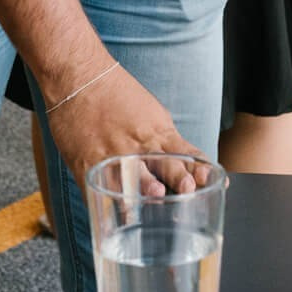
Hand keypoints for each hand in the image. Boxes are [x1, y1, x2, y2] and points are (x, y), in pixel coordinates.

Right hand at [44, 62, 204, 193]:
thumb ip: (164, 140)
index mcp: (158, 131)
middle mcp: (140, 143)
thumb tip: (184, 164)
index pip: (186, 152)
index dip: (200, 168)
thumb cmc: (114, 94)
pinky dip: (111, 201)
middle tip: (188, 188)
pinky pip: (103, 186)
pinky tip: (119, 214)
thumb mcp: (149, 113)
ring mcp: (114, 153)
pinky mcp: (89, 163)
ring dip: (146, 187)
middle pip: (164, 162)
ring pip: (134, 175)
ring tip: (156, 196)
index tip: (213, 180)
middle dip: (178, 177)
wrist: (78, 77)